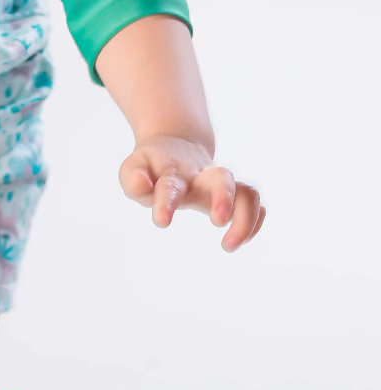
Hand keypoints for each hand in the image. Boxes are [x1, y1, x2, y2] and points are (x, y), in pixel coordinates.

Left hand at [118, 135, 265, 251]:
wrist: (175, 144)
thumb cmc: (151, 167)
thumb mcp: (134, 169)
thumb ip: (132, 179)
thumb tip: (140, 183)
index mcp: (173, 172)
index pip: (171, 185)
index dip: (166, 202)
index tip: (162, 222)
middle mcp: (202, 176)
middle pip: (223, 177)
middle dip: (224, 198)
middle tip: (218, 222)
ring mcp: (221, 183)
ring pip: (247, 192)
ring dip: (246, 219)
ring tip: (228, 244)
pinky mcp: (234, 192)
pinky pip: (255, 203)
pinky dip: (255, 222)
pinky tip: (240, 239)